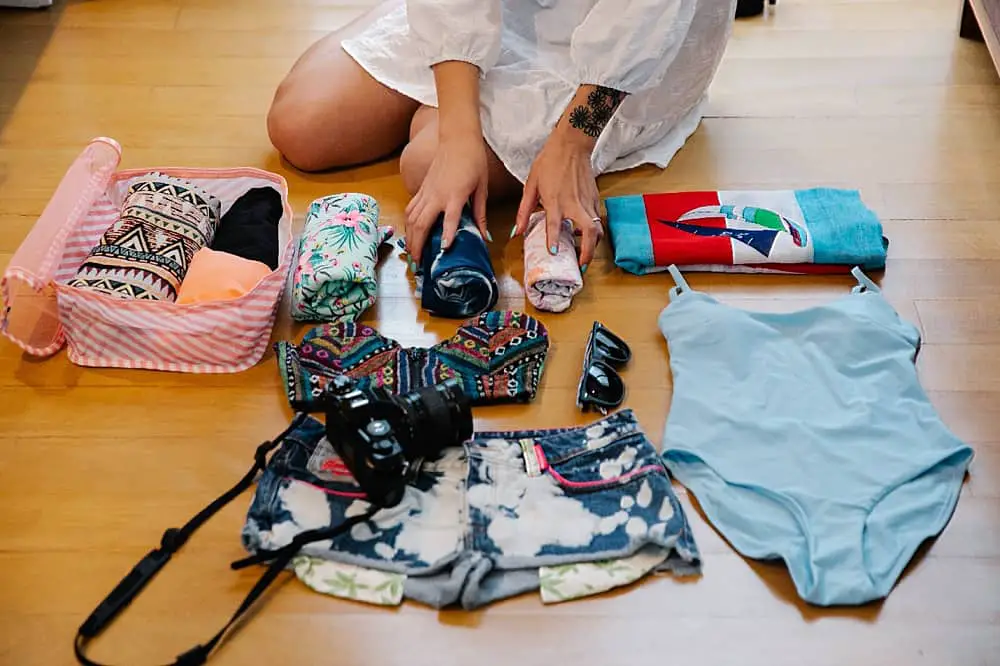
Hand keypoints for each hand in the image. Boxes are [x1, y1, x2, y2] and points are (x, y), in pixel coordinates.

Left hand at [513, 126, 601, 270]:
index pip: (555, 224)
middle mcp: (575, 204)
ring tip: (584, 254)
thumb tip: (517, 230)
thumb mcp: (531, 185)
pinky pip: (596, 219)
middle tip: (582, 265)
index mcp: (556, 201)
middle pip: (590, 233)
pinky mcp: (595, 198)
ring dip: (593, 244)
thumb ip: (524, 210)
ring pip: (597, 228)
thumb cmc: (550, 162)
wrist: (572, 144)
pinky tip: (582, 233)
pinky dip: (593, 230)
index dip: (554, 239)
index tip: (554, 252)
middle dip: (588, 252)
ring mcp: (588, 202)